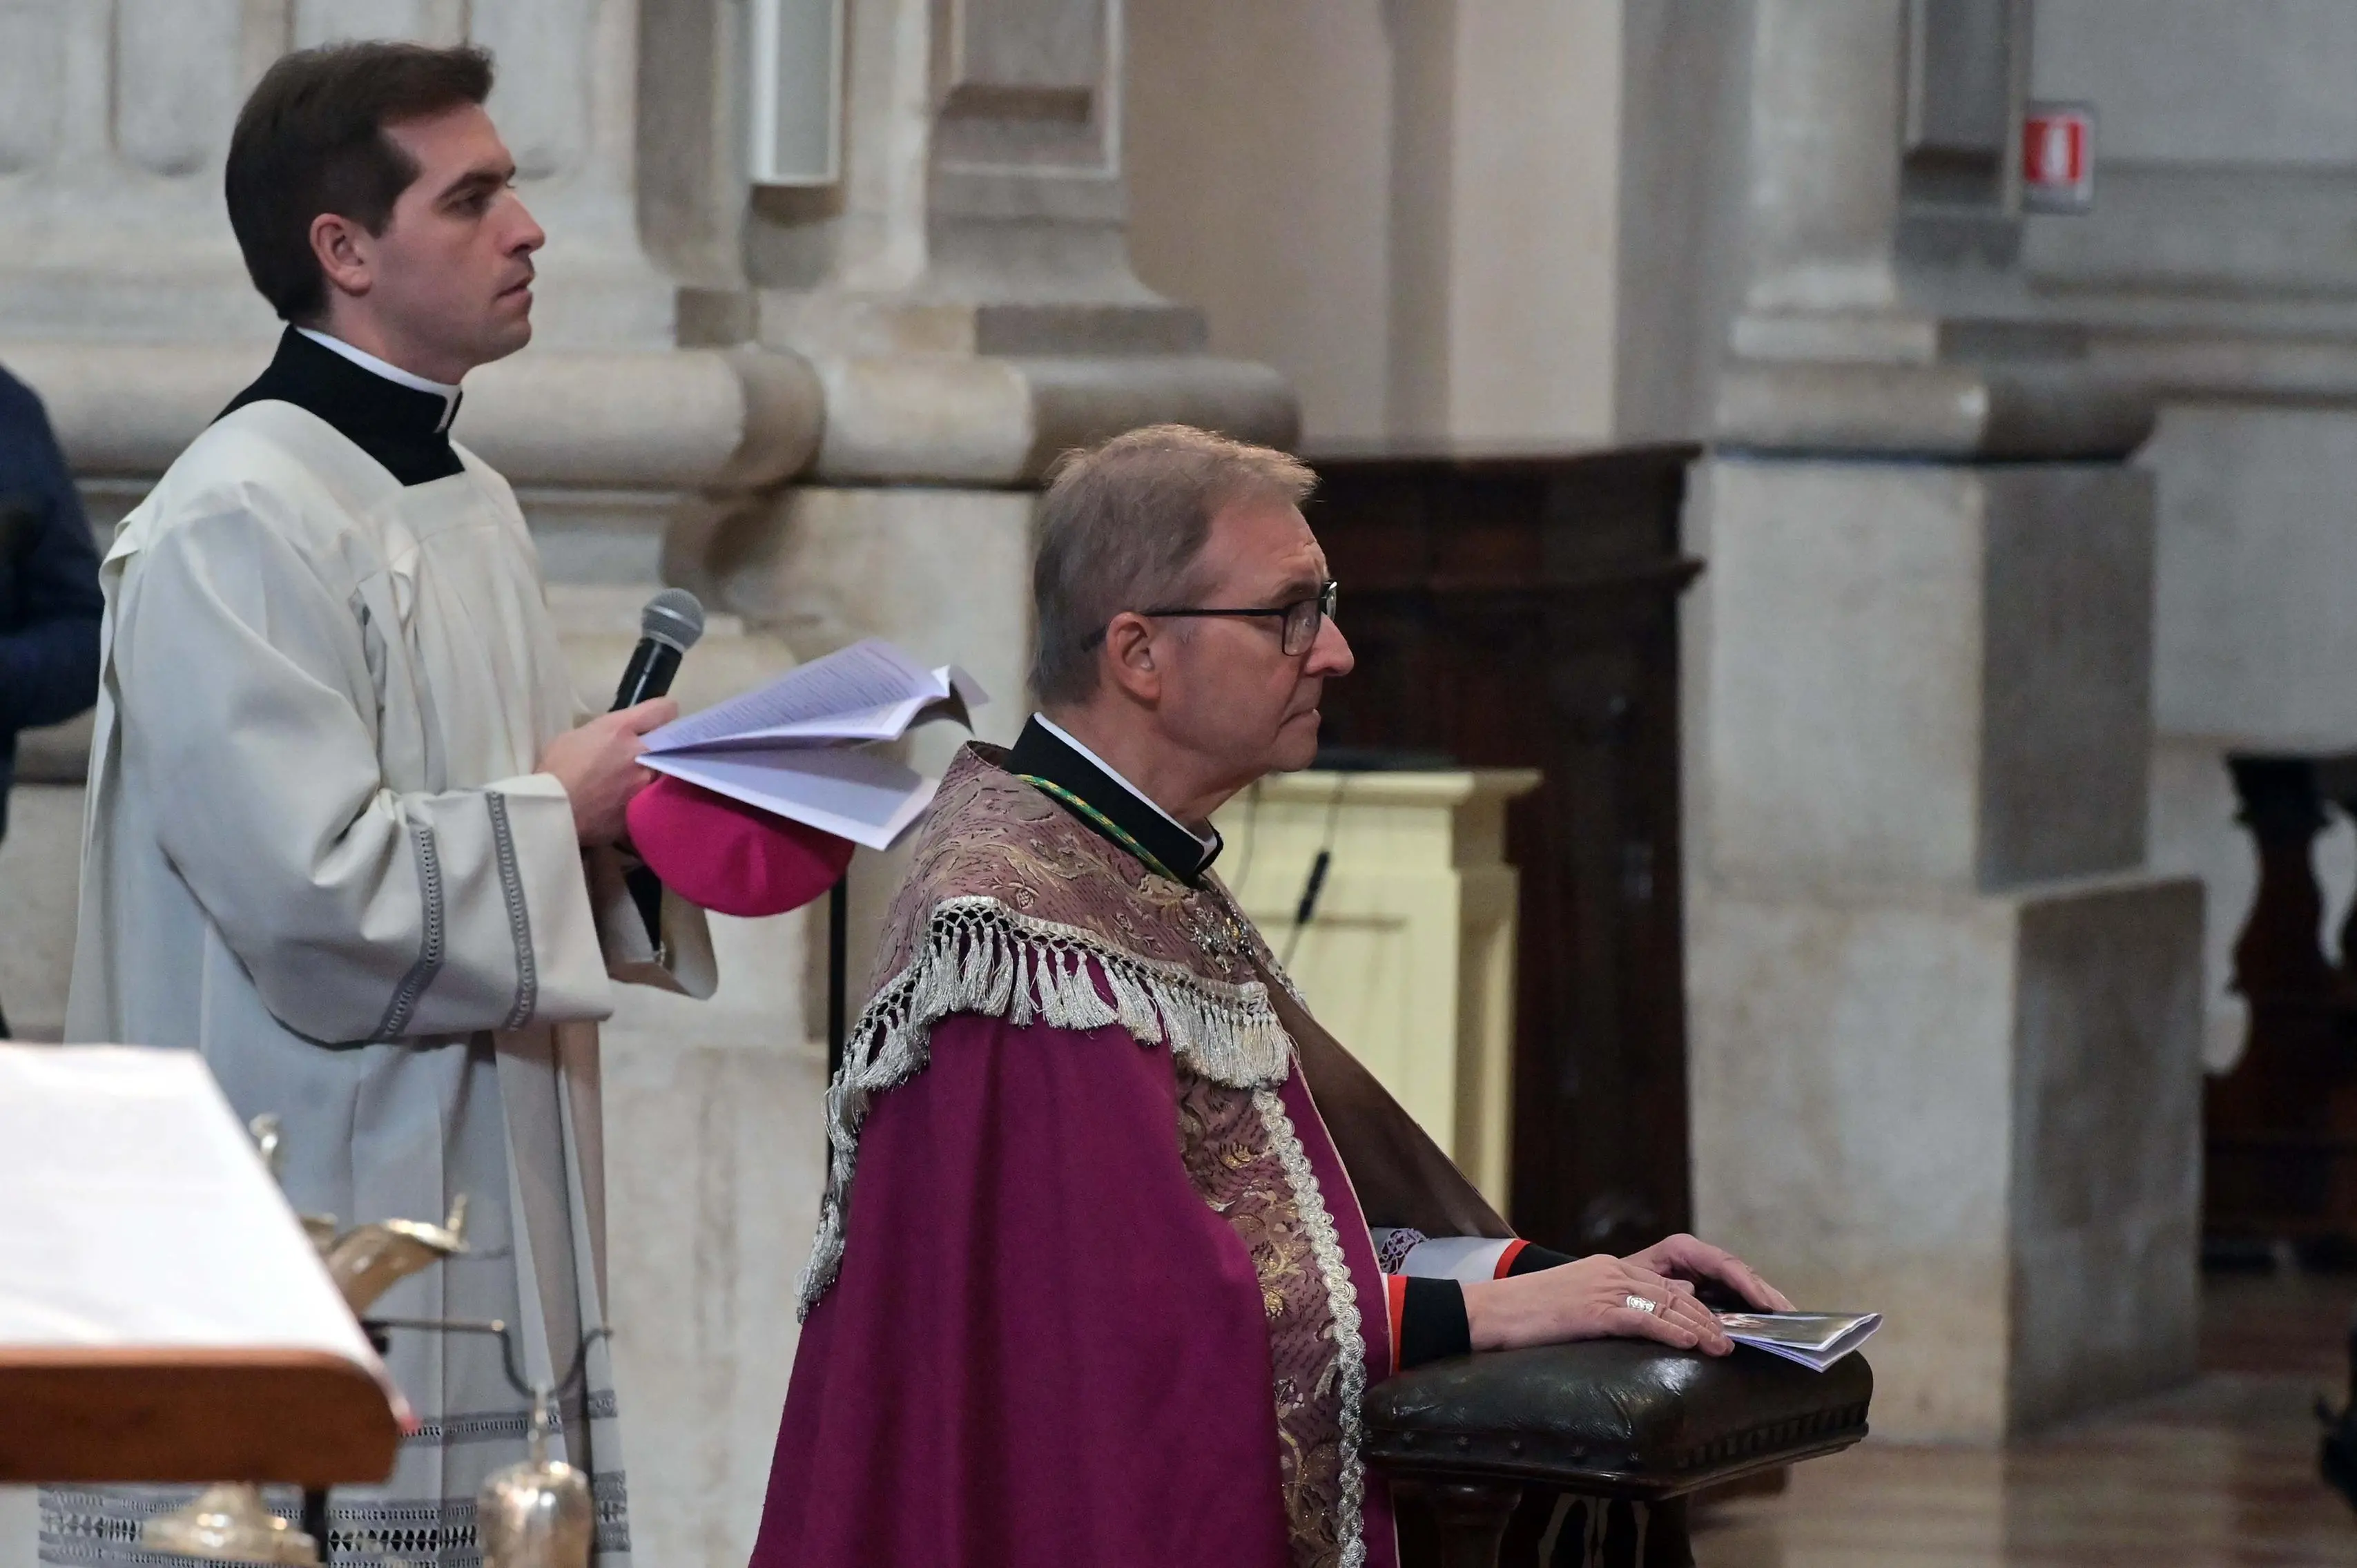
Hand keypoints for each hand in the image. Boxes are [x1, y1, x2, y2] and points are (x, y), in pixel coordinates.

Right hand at [538, 699, 675, 846]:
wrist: (550, 814)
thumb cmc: (554, 771)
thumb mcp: (574, 737)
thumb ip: (605, 732)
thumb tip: (618, 738)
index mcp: (621, 730)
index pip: (663, 710)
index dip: (663, 714)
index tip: (658, 722)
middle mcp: (641, 755)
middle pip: (667, 746)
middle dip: (656, 749)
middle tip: (640, 756)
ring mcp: (646, 785)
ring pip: (663, 775)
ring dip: (651, 776)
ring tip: (629, 785)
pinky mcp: (644, 811)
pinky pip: (651, 802)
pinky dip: (641, 802)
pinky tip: (624, 806)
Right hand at [1461, 1253, 1732, 1355]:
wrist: (1491, 1310)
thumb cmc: (1527, 1313)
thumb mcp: (1575, 1300)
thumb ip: (1613, 1301)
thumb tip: (1653, 1308)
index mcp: (1606, 1268)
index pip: (1663, 1285)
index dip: (1694, 1307)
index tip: (1715, 1327)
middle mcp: (1611, 1272)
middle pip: (1673, 1293)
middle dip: (1705, 1318)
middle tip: (1729, 1341)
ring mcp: (1603, 1288)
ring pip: (1666, 1305)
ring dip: (1699, 1328)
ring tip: (1722, 1347)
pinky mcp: (1595, 1309)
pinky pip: (1644, 1319)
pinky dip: (1672, 1332)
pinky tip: (1691, 1345)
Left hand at [1620, 1233, 1794, 1312]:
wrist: (1605, 1289)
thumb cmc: (1618, 1281)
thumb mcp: (1636, 1278)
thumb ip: (1660, 1283)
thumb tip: (1692, 1291)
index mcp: (1683, 1249)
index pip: (1723, 1263)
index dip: (1746, 1282)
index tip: (1765, 1303)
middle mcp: (1699, 1257)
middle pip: (1739, 1272)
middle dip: (1764, 1292)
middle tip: (1790, 1313)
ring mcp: (1706, 1272)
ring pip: (1742, 1283)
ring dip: (1766, 1299)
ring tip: (1789, 1317)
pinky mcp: (1708, 1288)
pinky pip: (1736, 1294)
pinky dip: (1754, 1306)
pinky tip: (1772, 1318)